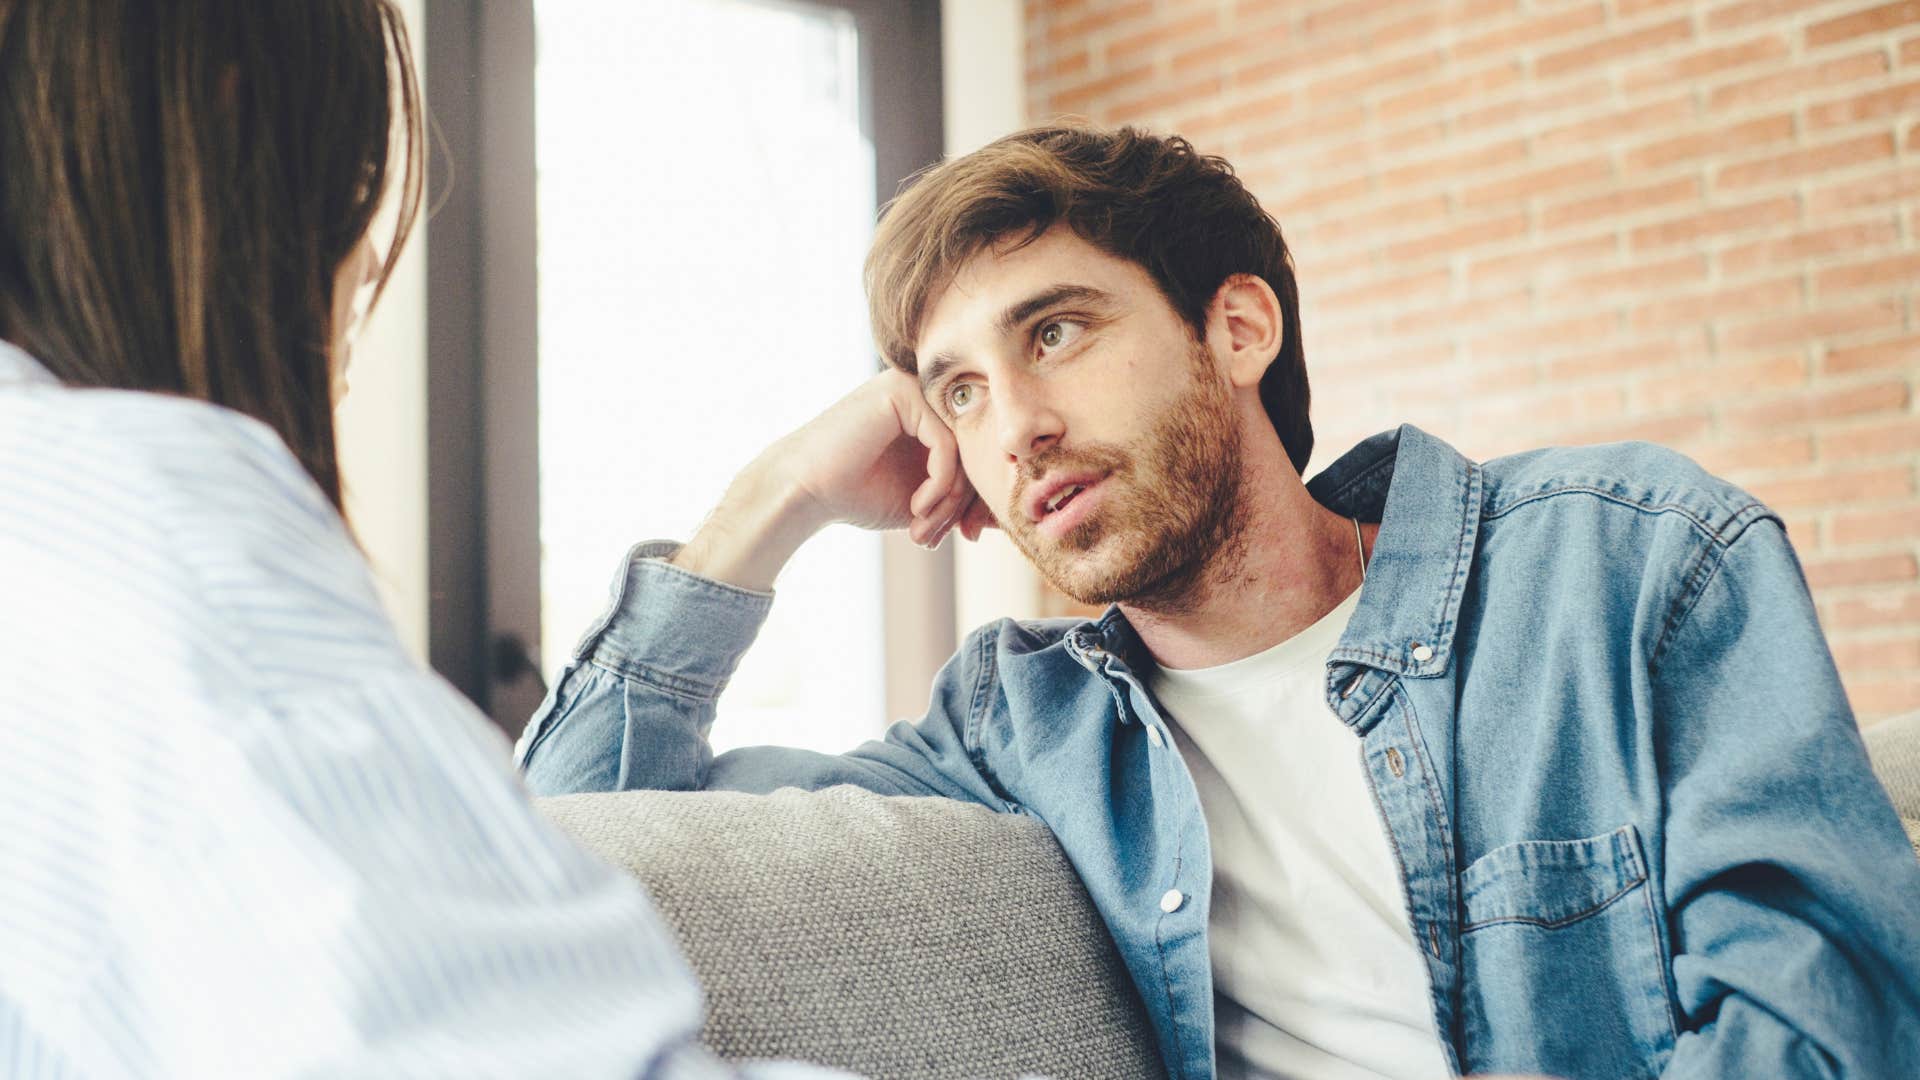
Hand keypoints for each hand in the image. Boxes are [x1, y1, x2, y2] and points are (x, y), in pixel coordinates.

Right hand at [765, 369, 978, 547]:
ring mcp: (912, 387)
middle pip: (974, 449)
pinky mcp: (901, 393)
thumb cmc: (857, 494)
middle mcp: (925, 393)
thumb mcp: (924, 499)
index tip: (967, 536)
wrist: (804, 492)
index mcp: (931, 412)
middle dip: (963, 504)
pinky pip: (946, 444)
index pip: (976, 451)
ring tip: (924, 527)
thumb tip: (1006, 514)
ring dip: (949, 500)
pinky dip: (939, 484)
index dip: (977, 499)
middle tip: (939, 536)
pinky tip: (917, 507)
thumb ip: (961, 497)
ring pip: (963, 449)